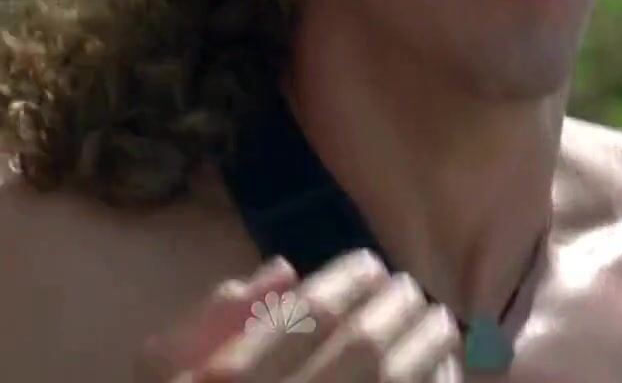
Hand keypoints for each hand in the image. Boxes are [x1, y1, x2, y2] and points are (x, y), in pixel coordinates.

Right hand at [136, 249, 461, 382]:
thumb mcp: (164, 376)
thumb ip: (208, 324)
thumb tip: (284, 269)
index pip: (308, 316)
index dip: (349, 281)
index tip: (371, 264)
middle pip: (364, 348)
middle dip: (398, 308)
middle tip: (411, 288)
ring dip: (430, 346)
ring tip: (438, 322)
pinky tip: (442, 370)